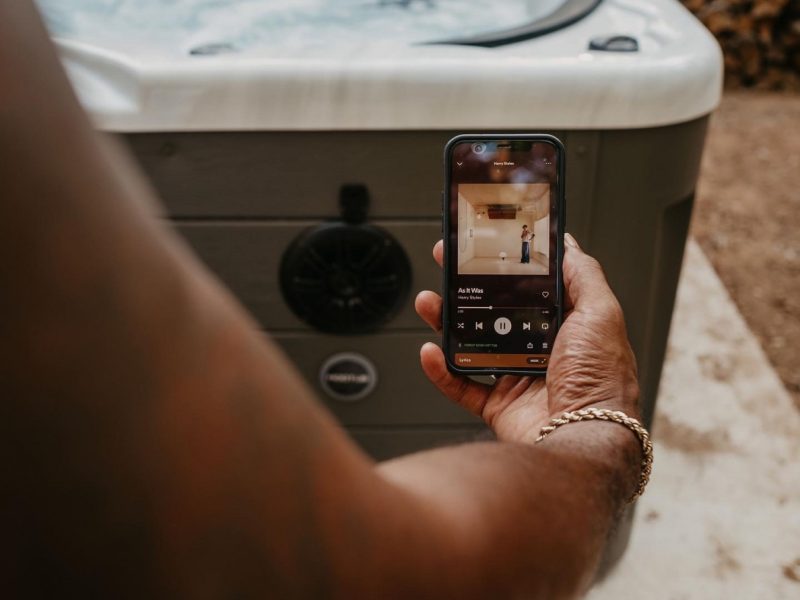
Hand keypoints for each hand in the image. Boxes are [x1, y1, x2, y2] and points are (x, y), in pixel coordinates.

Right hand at [415, 233, 639, 444]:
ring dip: (447, 324)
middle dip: (467, 291)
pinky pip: (462, 385)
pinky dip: (442, 371)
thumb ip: (584, 276)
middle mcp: (541, 352)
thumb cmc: (602, 380)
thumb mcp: (601, 313)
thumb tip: (567, 244)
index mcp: (566, 327)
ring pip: (473, 345)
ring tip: (430, 303)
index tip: (484, 249)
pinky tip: (432, 353)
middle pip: (494, 314)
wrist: (587, 437)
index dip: (504, 268)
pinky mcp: (499, 407)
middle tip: (446, 269)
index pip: (529, 289)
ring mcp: (518, 380)